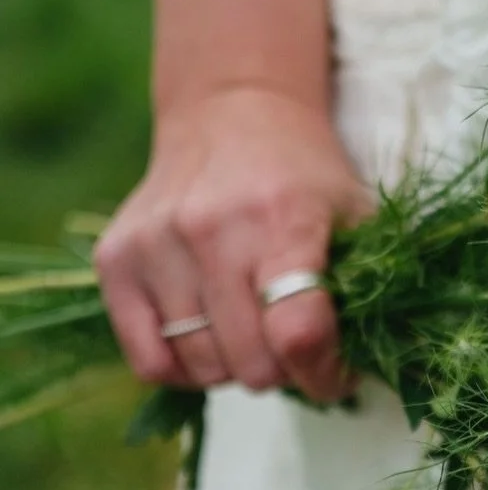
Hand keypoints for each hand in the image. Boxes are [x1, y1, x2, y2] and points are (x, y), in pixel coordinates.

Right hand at [95, 86, 371, 400]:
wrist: (232, 113)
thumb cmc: (304, 176)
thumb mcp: (354, 214)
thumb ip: (368, 286)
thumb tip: (369, 366)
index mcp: (283, 220)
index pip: (297, 332)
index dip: (324, 374)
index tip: (337, 375)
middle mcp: (212, 230)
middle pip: (250, 363)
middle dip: (285, 372)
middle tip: (294, 347)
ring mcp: (156, 245)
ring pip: (202, 368)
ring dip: (235, 370)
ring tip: (253, 334)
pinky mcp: (116, 259)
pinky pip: (148, 361)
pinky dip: (183, 370)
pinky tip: (208, 343)